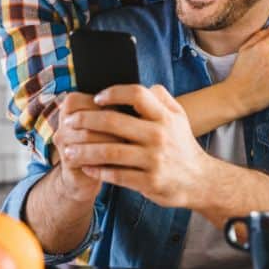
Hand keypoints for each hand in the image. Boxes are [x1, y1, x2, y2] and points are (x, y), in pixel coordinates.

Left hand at [64, 85, 207, 209]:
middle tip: (69, 122)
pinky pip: (116, 175)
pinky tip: (86, 168)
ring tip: (68, 150)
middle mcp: (159, 136)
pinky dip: (98, 171)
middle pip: (114, 122)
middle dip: (86, 121)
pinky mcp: (149, 182)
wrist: (200, 181)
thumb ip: (161, 98)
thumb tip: (143, 85)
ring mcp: (153, 160)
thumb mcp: (179, 117)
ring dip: (84, 150)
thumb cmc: (182, 145)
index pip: (137, 95)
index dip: (114, 93)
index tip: (96, 98)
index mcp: (164, 117)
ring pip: (109, 151)